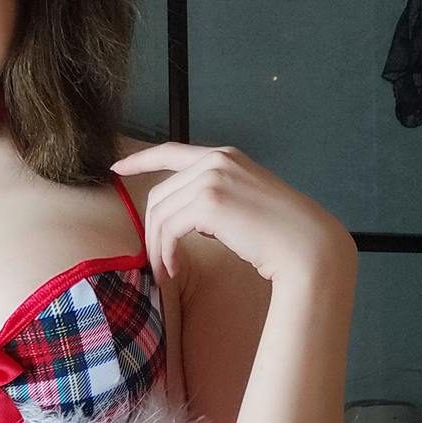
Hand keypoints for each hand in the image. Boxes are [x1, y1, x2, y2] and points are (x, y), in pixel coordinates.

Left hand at [112, 142, 354, 285]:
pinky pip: (168, 228)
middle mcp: (216, 160)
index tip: (116, 169)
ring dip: (157, 247)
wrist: (305, 245)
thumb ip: (214, 200)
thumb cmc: (278, 234)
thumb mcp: (243, 203)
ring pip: (160, 213)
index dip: (140, 159)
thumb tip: (187, 217)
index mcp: (225, 156)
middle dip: (151, 230)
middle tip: (156, 261)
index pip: (171, 151)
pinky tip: (173, 269)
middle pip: (159, 194)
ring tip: (165, 271)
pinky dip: (165, 252)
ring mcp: (212, 178)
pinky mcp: (208, 201)